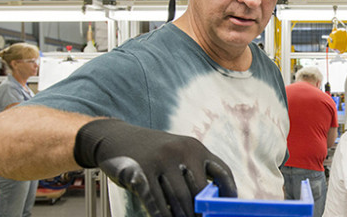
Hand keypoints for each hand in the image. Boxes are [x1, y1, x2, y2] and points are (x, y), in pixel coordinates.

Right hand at [74, 119, 236, 216]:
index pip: (221, 171)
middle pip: (199, 191)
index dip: (229, 191)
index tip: (229, 207)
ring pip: (178, 200)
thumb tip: (213, 199)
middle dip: (201, 211)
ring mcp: (159, 162)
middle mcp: (180, 152)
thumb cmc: (153, 151)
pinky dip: (162, 215)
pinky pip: (156, 202)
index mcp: (194, 148)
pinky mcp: (140, 173)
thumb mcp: (178, 152)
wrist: (117, 138)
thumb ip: (195, 170)